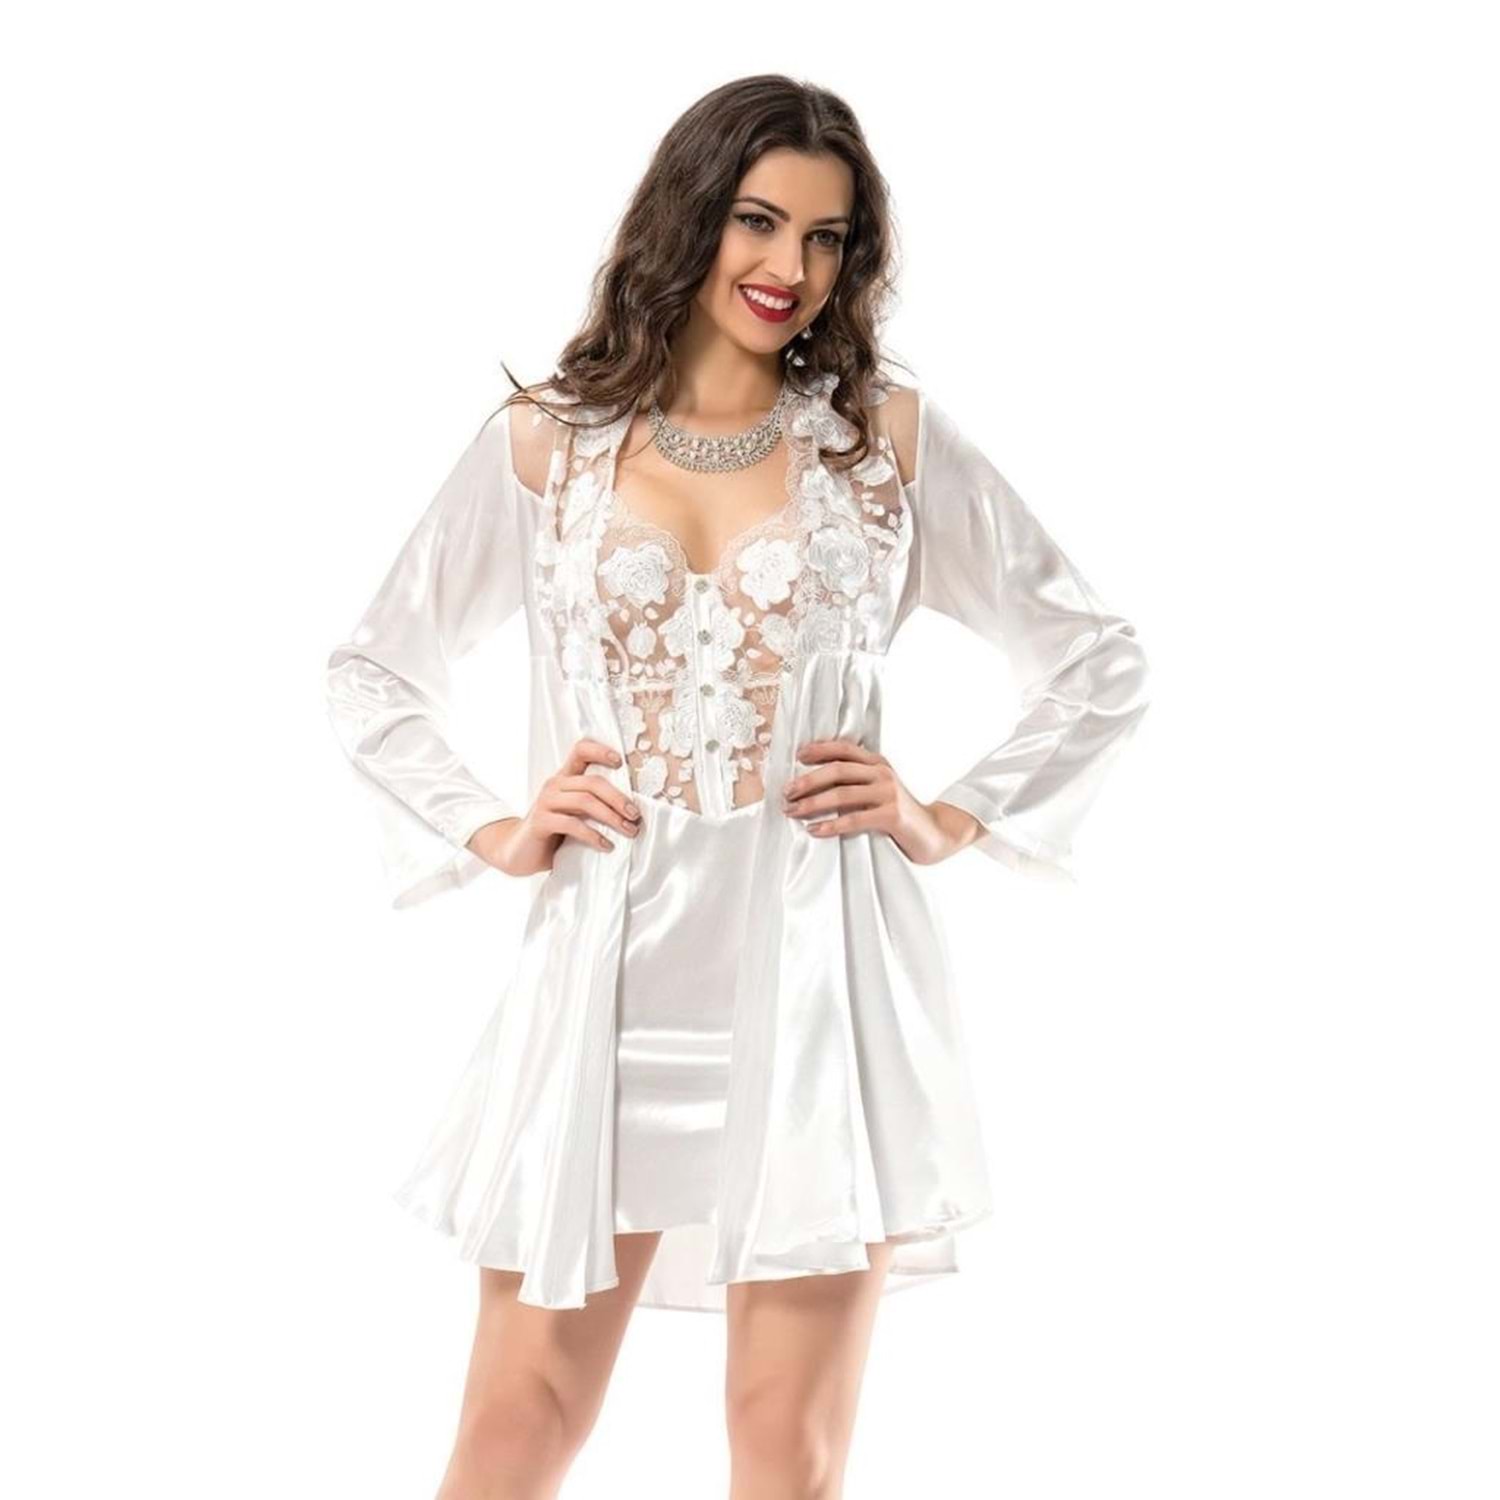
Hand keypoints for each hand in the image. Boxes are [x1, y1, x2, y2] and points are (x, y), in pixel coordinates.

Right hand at [466, 738, 641, 875]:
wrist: (519, 852)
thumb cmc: (554, 832)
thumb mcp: (574, 813)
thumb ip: (593, 804)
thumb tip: (631, 808)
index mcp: (564, 778)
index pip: (580, 750)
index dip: (600, 751)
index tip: (621, 762)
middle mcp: (555, 785)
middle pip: (592, 782)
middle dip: (618, 798)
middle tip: (635, 815)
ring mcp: (545, 801)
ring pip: (585, 801)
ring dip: (611, 817)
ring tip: (628, 830)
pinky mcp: (540, 821)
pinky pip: (572, 824)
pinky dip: (594, 836)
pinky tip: (607, 845)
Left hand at [781, 737, 984, 865]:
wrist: (936, 833)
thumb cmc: (899, 814)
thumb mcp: (879, 791)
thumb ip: (856, 784)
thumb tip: (815, 786)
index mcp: (878, 763)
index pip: (844, 749)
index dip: (819, 749)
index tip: (796, 756)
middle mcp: (883, 773)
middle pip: (837, 770)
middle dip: (807, 780)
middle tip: (786, 792)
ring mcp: (889, 793)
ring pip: (842, 794)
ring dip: (813, 803)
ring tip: (793, 811)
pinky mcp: (892, 816)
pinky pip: (854, 819)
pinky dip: (830, 825)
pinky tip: (814, 830)